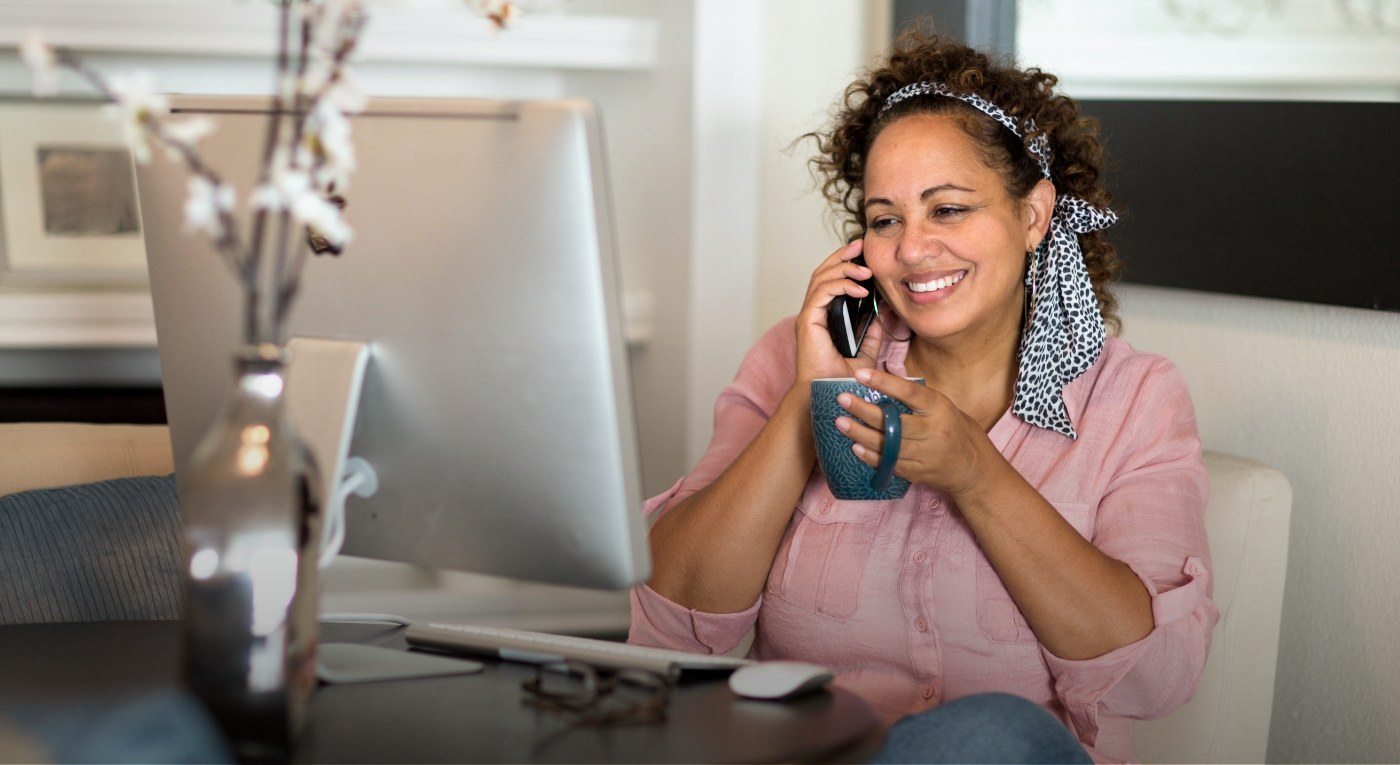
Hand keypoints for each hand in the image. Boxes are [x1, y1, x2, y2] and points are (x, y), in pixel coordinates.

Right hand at [793, 239, 885, 386]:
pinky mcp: (807, 321)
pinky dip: (840, 286)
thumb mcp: (865, 353)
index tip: (862, 253)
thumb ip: (871, 333)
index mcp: (823, 316)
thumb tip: (883, 315)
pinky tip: (860, 290)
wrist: (829, 395)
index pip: (829, 280)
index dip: (844, 263)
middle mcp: (813, 312)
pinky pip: (821, 293)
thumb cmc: (840, 380)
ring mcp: (808, 316)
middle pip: (822, 272)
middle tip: (860, 245)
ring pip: (820, 278)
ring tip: (865, 270)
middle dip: (841, 256)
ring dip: (843, 268)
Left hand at [833, 369, 1001, 497]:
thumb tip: (882, 383)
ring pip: (887, 445)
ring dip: (861, 434)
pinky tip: (855, 446)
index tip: (860, 374)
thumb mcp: (942, 406)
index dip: (883, 382)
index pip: (909, 392)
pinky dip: (870, 456)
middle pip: (893, 421)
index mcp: (939, 408)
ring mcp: (924, 454)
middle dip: (864, 411)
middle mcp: (932, 431)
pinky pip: (889, 463)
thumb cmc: (955, 429)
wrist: (973, 468)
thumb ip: (916, 398)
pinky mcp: (916, 472)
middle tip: (842, 399)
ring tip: (840, 422)